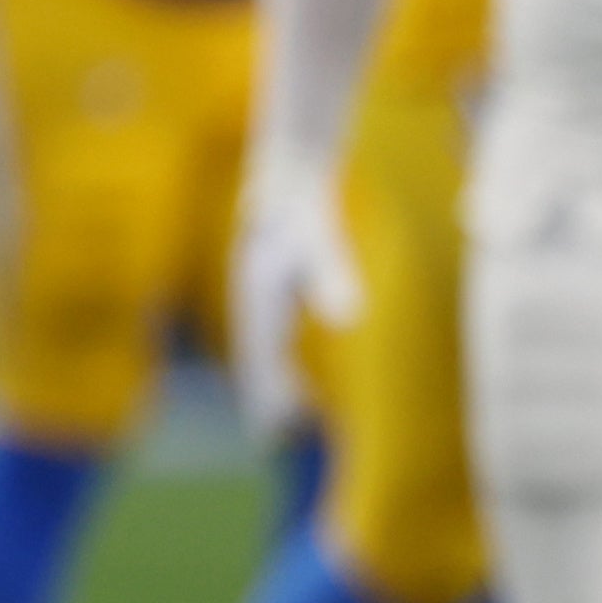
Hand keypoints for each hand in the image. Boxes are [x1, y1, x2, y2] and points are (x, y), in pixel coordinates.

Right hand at [228, 151, 357, 438]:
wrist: (288, 166)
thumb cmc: (304, 207)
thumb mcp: (320, 241)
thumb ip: (333, 279)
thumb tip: (350, 321)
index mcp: (257, 298)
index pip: (261, 357)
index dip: (267, 393)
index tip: (275, 429)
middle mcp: (251, 299)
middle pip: (256, 357)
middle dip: (265, 393)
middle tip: (275, 436)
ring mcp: (258, 293)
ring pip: (261, 348)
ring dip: (270, 380)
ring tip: (284, 417)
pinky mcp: (270, 285)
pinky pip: (270, 335)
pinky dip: (278, 361)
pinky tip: (297, 377)